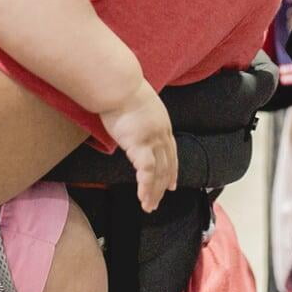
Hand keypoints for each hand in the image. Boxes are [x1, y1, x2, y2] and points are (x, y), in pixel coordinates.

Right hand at [99, 81, 177, 212]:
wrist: (119, 84)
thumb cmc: (122, 89)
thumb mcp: (137, 104)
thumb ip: (139, 117)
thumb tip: (131, 122)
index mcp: (163, 123)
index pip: (171, 152)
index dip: (173, 170)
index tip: (173, 184)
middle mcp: (162, 133)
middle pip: (167, 165)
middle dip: (164, 186)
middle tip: (159, 201)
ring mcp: (153, 140)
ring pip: (159, 173)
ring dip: (153, 192)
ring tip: (149, 207)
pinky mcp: (140, 145)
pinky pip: (147, 172)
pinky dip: (145, 187)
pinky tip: (142, 198)